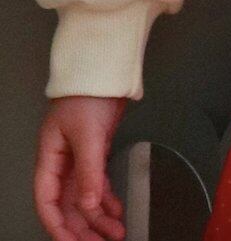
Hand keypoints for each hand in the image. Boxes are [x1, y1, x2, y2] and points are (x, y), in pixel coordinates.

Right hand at [34, 95, 128, 240]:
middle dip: (82, 228)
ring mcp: (79, 160)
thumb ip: (89, 171)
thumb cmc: (86, 96)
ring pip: (86, 198)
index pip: (48, 203)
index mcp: (49, 160)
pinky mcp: (96, 154)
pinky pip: (99, 184)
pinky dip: (108, 199)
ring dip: (99, 217)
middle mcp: (62, 164)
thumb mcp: (87, 134)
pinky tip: (117, 212)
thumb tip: (89, 205)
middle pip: (68, 206)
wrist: (103, 72)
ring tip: (116, 233)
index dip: (58, 226)